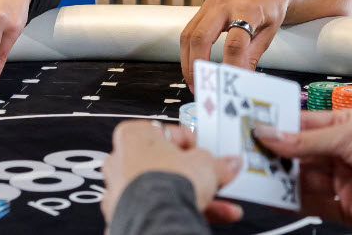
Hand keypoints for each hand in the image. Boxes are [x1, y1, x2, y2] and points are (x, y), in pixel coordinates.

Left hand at [101, 120, 243, 225]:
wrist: (156, 218)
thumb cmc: (165, 183)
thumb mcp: (205, 164)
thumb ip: (218, 163)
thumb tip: (228, 164)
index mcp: (133, 135)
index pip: (170, 132)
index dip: (195, 143)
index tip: (210, 151)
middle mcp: (123, 160)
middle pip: (169, 163)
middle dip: (195, 173)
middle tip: (215, 176)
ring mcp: (123, 189)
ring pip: (167, 188)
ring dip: (196, 194)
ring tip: (221, 202)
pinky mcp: (129, 213)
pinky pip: (161, 206)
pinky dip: (183, 209)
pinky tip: (211, 214)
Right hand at [180, 0, 293, 87]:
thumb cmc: (269, 6)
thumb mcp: (269, 31)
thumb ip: (253, 55)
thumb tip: (241, 80)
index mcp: (247, 9)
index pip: (235, 43)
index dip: (231, 66)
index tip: (230, 83)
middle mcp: (224, 4)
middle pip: (201, 37)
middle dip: (198, 66)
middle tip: (202, 87)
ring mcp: (210, 4)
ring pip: (188, 35)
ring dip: (188, 62)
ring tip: (195, 82)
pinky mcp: (203, 8)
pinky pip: (188, 31)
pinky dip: (188, 52)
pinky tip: (193, 66)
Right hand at [254, 109, 351, 226]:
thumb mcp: (346, 134)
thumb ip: (305, 140)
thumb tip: (272, 134)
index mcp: (341, 127)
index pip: (300, 127)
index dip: (277, 129)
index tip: (252, 130)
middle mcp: (339, 154)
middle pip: (298, 156)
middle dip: (275, 157)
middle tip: (249, 156)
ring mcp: (342, 181)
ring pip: (302, 182)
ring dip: (281, 180)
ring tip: (258, 177)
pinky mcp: (346, 207)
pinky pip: (313, 206)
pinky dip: (293, 203)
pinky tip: (277, 198)